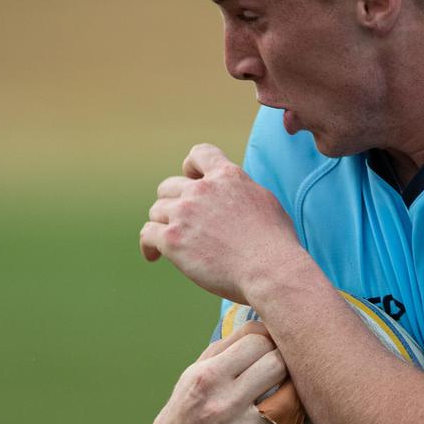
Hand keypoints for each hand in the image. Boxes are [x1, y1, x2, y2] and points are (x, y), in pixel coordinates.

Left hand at [140, 143, 305, 303]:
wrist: (269, 269)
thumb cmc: (276, 244)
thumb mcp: (264, 201)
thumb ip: (242, 191)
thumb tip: (235, 192)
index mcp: (227, 176)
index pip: (199, 154)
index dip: (190, 167)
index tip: (190, 179)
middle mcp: (202, 190)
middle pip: (169, 187)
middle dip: (172, 203)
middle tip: (180, 221)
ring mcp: (184, 213)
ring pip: (156, 211)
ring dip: (162, 225)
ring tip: (171, 242)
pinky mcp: (172, 239)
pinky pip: (147, 234)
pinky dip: (148, 245)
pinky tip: (154, 255)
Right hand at [152, 321, 288, 423]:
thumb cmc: (195, 399)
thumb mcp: (201, 367)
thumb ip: (233, 342)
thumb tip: (269, 321)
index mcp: (207, 376)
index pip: (259, 342)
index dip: (267, 342)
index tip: (268, 349)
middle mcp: (220, 405)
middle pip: (277, 365)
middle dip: (282, 362)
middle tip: (281, 367)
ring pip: (288, 399)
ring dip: (291, 391)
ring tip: (283, 389)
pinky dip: (288, 420)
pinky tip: (280, 415)